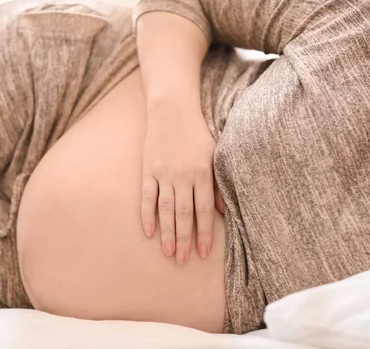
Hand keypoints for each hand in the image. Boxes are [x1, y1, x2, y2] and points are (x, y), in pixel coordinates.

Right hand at [141, 101, 223, 264]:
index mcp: (201, 173)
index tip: (204, 253)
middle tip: (183, 261)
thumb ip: (217, 183)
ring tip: (169, 253)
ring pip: (165, 209)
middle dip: (184, 239)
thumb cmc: (198, 133)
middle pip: (183, 213)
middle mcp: (182, 176)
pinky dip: (147, 214)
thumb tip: (222, 210)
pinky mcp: (148, 170)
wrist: (172, 109)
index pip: (204, 210)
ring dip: (167, 232)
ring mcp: (163, 174)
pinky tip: (148, 232)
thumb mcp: (214, 154)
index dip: (205, 233)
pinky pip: (147, 196)